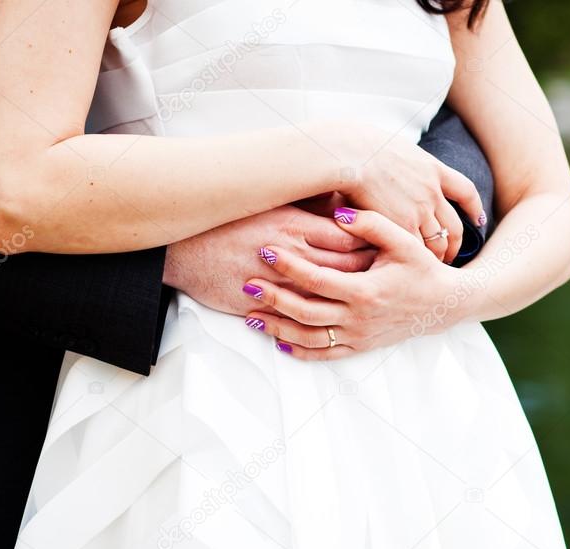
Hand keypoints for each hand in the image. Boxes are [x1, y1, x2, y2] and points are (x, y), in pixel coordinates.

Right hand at [163, 205, 375, 315]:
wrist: (181, 247)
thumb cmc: (228, 221)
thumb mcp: (272, 206)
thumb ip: (309, 208)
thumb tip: (343, 207)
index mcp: (295, 226)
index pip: (348, 237)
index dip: (371, 245)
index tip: (386, 248)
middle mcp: (289, 255)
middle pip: (344, 268)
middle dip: (367, 274)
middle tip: (387, 276)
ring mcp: (274, 282)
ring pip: (323, 297)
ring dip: (344, 302)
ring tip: (364, 303)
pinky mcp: (258, 305)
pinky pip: (293, 318)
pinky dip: (312, 321)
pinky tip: (330, 322)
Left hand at [242, 207, 468, 359]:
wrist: (443, 305)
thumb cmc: (421, 269)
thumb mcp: (403, 242)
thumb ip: (371, 225)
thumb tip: (339, 213)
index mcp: (367, 290)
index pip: (317, 279)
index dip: (289, 266)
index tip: (266, 251)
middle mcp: (359, 317)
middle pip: (305, 312)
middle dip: (273, 298)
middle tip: (247, 282)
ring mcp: (359, 336)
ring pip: (309, 338)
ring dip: (278, 328)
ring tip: (251, 315)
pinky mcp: (361, 347)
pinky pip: (325, 354)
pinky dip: (299, 350)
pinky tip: (278, 341)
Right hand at [330, 122, 484, 263]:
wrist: (354, 155)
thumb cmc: (361, 146)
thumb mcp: (395, 146)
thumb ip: (404, 161)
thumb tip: (395, 162)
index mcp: (433, 169)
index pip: (465, 190)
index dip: (474, 207)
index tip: (478, 219)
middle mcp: (432, 192)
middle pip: (454, 226)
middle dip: (455, 244)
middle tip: (450, 255)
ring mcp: (420, 210)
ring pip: (438, 242)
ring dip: (437, 257)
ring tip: (431, 268)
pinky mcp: (404, 226)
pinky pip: (418, 249)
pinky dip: (417, 259)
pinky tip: (412, 266)